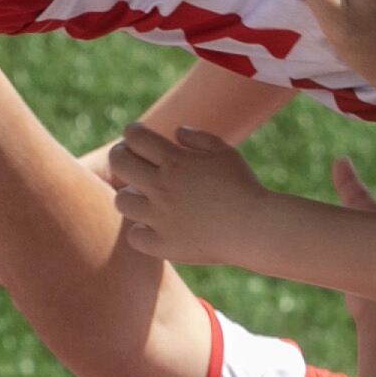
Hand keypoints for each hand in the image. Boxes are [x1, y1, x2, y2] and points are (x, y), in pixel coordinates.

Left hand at [104, 121, 283, 267]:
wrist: (256, 228)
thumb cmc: (243, 187)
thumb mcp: (225, 153)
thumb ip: (198, 139)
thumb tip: (176, 131)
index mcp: (176, 161)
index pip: (135, 137)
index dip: (133, 133)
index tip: (139, 138)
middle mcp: (163, 188)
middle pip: (119, 163)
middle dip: (121, 156)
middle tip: (130, 160)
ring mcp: (161, 218)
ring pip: (122, 201)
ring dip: (131, 195)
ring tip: (144, 197)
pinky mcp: (164, 244)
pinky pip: (135, 236)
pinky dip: (142, 231)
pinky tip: (154, 227)